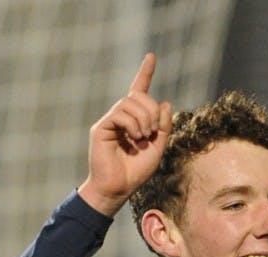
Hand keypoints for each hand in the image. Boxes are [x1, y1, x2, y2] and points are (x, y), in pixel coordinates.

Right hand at [78, 53, 172, 215]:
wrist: (118, 188)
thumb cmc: (136, 171)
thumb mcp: (157, 148)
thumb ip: (163, 127)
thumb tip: (166, 103)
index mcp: (134, 120)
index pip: (138, 90)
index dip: (144, 73)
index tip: (151, 57)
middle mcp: (120, 117)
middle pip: (138, 96)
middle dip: (152, 110)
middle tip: (153, 131)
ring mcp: (109, 121)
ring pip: (129, 102)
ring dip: (144, 119)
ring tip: (144, 137)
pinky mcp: (101, 127)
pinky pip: (120, 114)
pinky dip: (133, 124)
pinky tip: (135, 138)